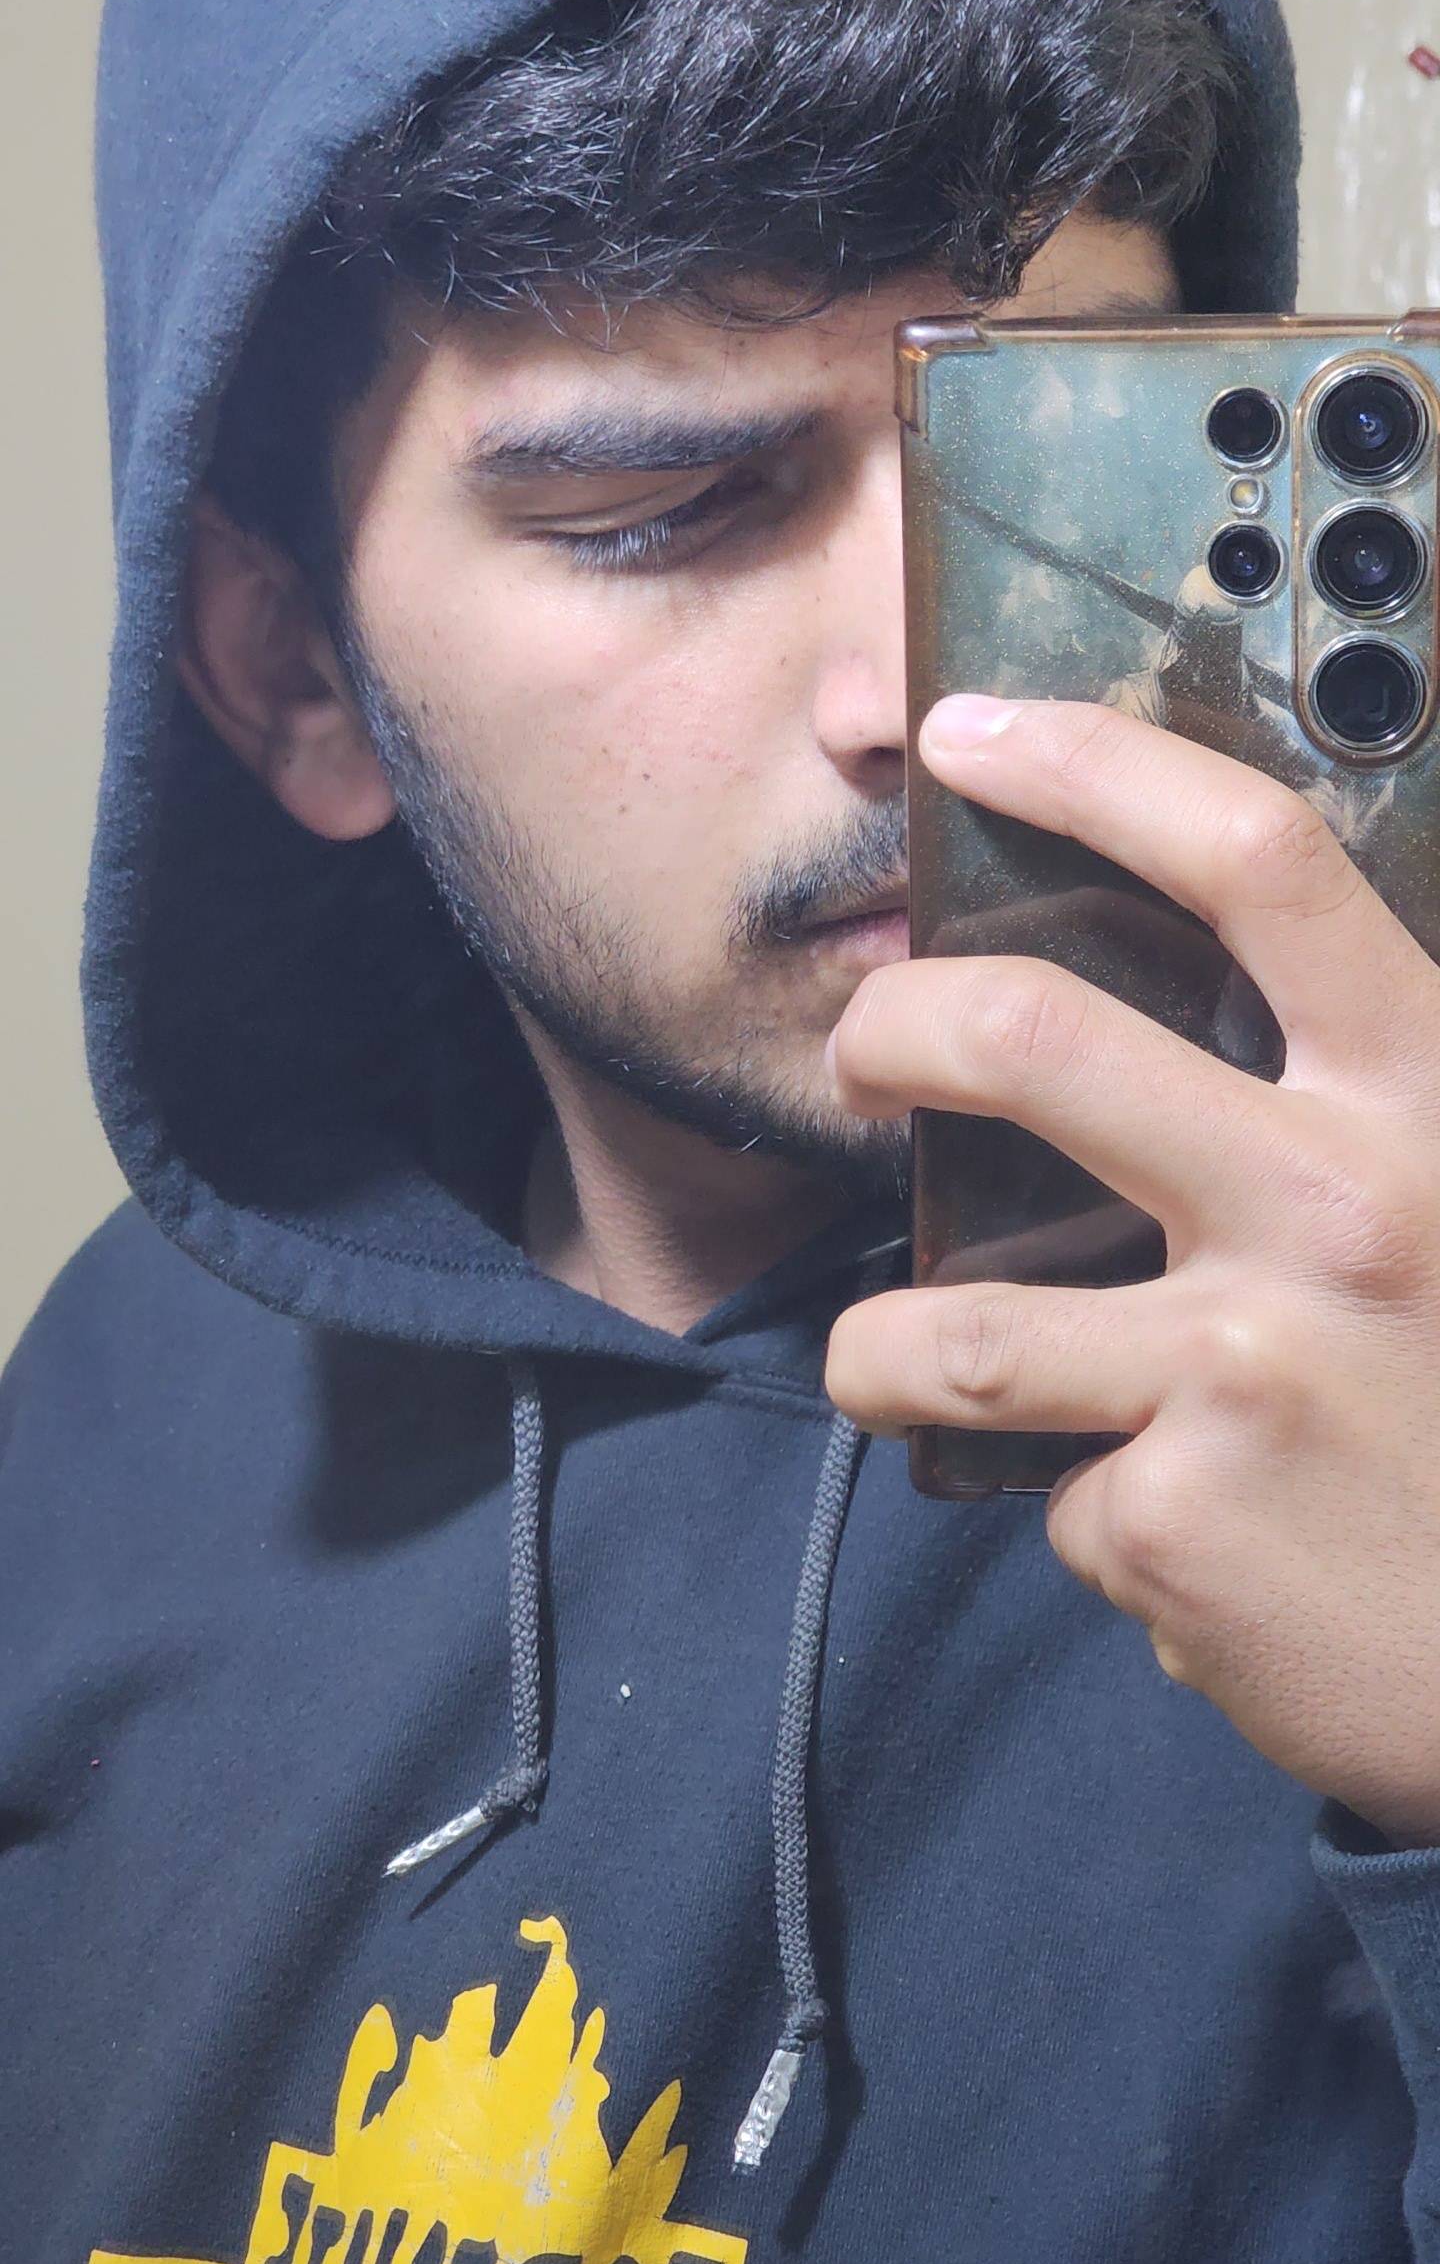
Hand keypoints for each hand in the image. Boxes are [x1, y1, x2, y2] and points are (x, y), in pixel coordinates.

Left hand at [823, 693, 1439, 1849]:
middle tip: (863, 1056)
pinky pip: (1049, 1491)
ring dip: (879, 1344)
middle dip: (890, 1029)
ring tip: (894, 1357)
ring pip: (946, 1326)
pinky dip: (1078, 1508)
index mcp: (1431, 1098)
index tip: (971, 733)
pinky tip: (1163, 1529)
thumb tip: (1184, 1008)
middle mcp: (1343, 1208)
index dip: (1095, 767)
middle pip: (1028, 1042)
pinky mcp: (1180, 1521)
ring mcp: (1247, 1369)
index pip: (1258, 863)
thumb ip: (1360, 1107)